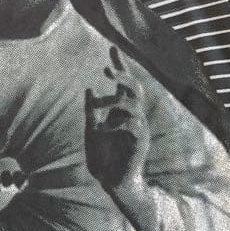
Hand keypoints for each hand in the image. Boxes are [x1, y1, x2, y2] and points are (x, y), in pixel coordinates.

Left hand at [84, 45, 150, 191]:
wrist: (112, 184)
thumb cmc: (103, 159)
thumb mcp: (91, 133)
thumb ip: (91, 113)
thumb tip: (88, 89)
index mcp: (120, 112)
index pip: (123, 84)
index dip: (120, 65)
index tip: (112, 47)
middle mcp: (132, 116)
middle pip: (135, 87)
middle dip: (124, 74)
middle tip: (107, 69)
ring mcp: (138, 128)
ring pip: (133, 103)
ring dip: (114, 100)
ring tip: (97, 104)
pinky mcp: (140, 141)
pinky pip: (134, 124)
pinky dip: (117, 123)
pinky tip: (104, 130)